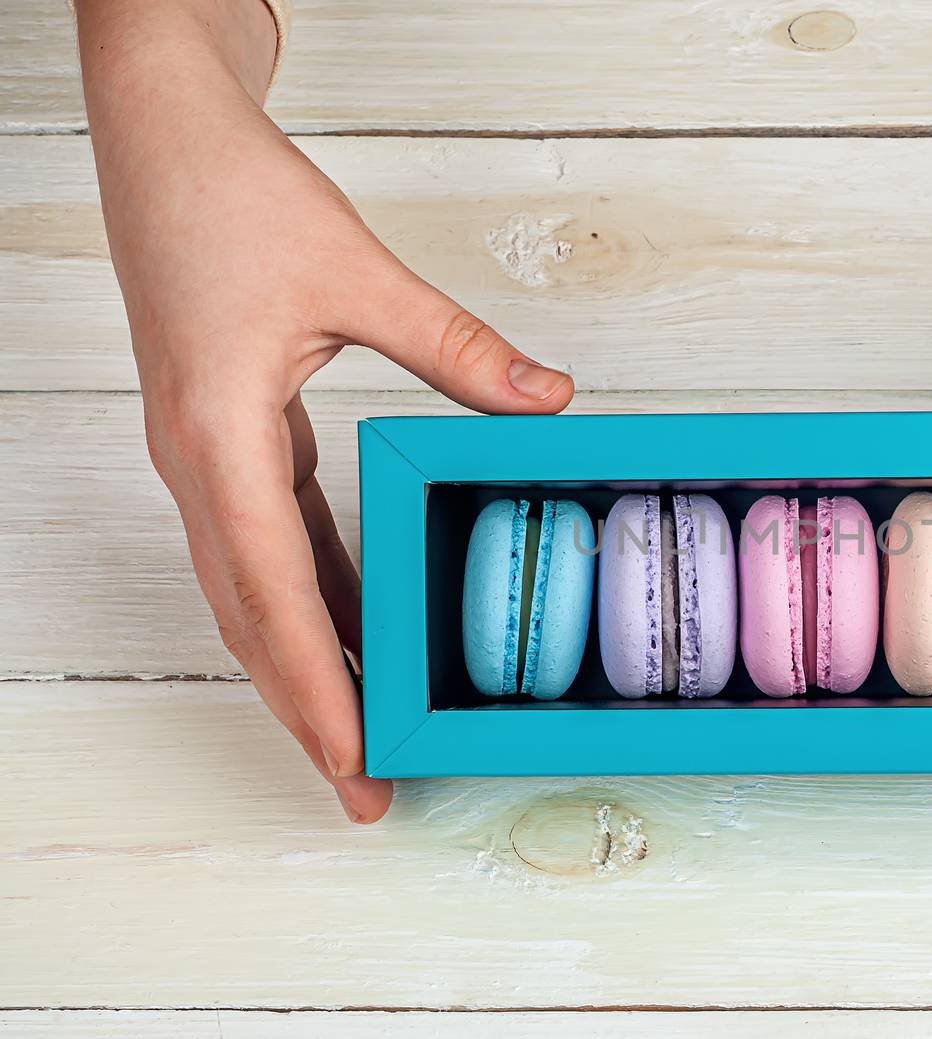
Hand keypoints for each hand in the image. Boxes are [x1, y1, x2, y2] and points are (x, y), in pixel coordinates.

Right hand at [78, 0, 573, 822]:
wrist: (164, 137)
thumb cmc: (233, 197)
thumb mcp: (358, 273)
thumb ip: (457, 348)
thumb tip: (547, 404)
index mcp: (219, 438)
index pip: (273, 594)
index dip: (316, 685)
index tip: (355, 758)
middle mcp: (200, 465)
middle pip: (253, 618)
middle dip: (308, 708)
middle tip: (366, 787)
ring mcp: (208, 457)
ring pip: (254, 591)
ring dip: (306, 663)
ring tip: (364, 731)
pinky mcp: (231, 437)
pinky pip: (270, 540)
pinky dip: (311, 595)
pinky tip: (356, 626)